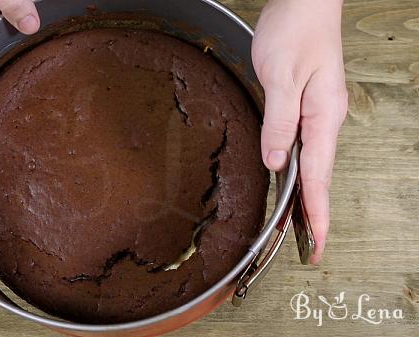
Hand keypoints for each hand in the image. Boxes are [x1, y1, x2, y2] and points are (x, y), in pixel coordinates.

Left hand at [252, 0, 347, 263]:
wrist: (303, 3)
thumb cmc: (295, 31)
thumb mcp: (282, 77)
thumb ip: (278, 122)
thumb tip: (275, 162)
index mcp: (322, 116)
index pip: (318, 176)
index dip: (316, 213)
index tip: (316, 243)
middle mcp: (324, 119)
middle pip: (319, 176)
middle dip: (315, 214)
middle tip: (311, 247)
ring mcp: (316, 114)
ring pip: (312, 164)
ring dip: (306, 197)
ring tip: (302, 226)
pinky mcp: (304, 106)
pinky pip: (303, 147)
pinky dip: (298, 172)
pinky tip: (291, 181)